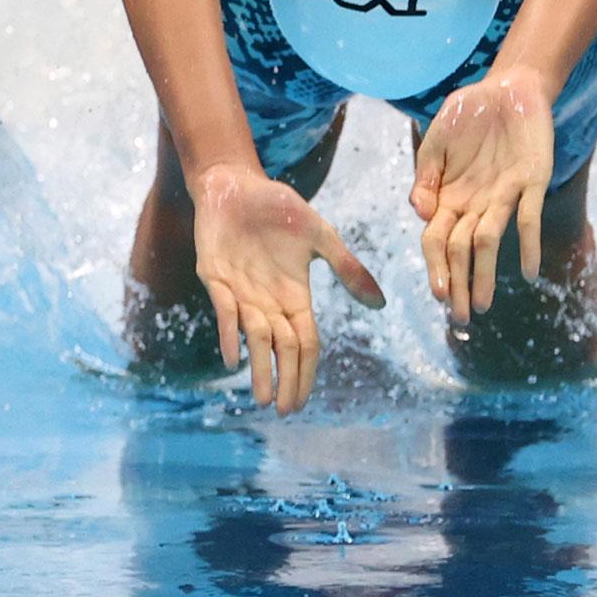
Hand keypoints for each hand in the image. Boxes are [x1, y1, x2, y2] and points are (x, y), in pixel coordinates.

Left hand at [192, 164, 384, 414]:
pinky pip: (224, 310)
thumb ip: (347, 269)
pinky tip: (233, 356)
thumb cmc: (279, 209)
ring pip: (255, 337)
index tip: (302, 401)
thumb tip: (380, 304)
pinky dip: (229, 333)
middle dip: (283, 379)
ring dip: (258, 367)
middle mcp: (268, 301)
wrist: (237, 185)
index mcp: (295, 295)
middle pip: (281, 348)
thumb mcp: (320, 237)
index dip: (304, 371)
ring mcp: (241, 291)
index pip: (304, 343)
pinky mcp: (215, 277)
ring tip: (260, 398)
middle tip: (282, 411)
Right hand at [409, 69, 553, 323]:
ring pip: (491, 241)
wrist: (507, 88)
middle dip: (460, 284)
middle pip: (463, 251)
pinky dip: (529, 244)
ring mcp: (504, 196)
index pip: (437, 241)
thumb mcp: (436, 141)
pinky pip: (529, 217)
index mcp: (448, 197)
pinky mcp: (531, 182)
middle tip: (461, 319)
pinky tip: (530, 272)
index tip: (438, 293)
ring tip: (483, 304)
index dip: (436, 267)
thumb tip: (419, 212)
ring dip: (486, 273)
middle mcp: (475, 204)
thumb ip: (426, 176)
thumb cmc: (467, 115)